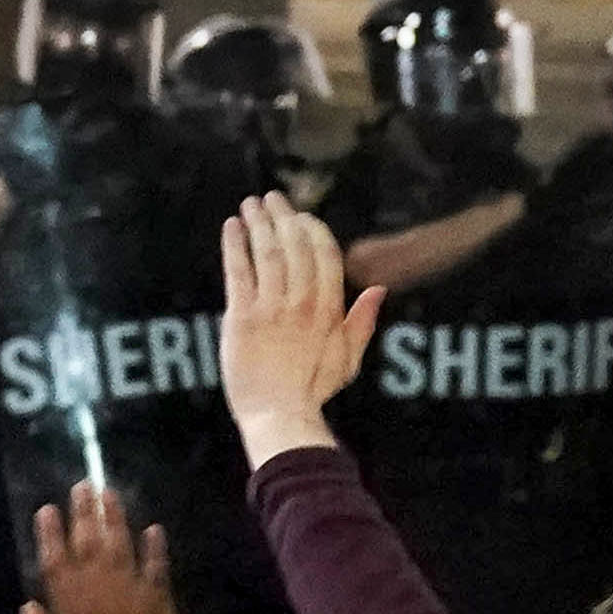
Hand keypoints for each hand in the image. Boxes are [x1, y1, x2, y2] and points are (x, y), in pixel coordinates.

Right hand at [17, 484, 186, 613]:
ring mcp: (129, 587)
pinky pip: (156, 564)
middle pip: (87, 540)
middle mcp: (97, 586)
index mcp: (68, 601)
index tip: (47, 508)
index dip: (50, 532)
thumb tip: (28, 606)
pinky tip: (154, 528)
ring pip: (119, 543)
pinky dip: (155, 546)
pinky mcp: (158, 594)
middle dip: (83, 510)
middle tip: (83, 484)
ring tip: (110, 493)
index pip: (54, 558)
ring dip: (115, 516)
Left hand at [220, 193, 387, 469]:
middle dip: (284, 217)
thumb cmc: (311, 390)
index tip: (302, 216)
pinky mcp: (242, 316)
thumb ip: (362, 322)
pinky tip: (233, 226)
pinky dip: (235, 244)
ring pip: (267, 252)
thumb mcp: (347, 359)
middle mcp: (303, 303)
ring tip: (251, 204)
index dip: (313, 230)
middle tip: (273, 199)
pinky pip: (239, 270)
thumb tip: (379, 290)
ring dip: (259, 223)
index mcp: (329, 310)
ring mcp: (272, 308)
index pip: (325, 254)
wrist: (277, 415)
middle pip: (295, 246)